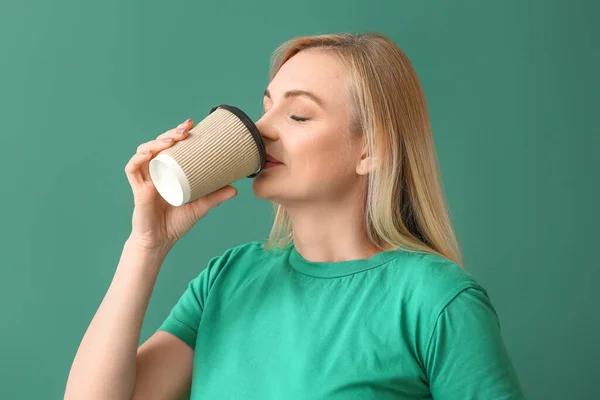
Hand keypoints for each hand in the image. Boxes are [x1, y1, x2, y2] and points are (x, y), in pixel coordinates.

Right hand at [124, 118, 237, 250]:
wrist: (161, 241)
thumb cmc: (177, 222)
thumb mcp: (201, 206)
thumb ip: (216, 197)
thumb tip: (236, 189)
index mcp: (169, 170)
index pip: (172, 146)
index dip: (178, 133)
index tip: (191, 124)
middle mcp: (156, 171)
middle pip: (159, 144)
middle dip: (170, 133)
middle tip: (185, 130)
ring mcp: (146, 179)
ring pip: (144, 151)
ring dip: (156, 142)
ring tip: (171, 141)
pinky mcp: (137, 189)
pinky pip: (132, 169)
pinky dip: (138, 159)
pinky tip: (149, 154)